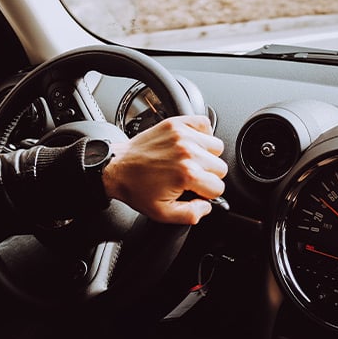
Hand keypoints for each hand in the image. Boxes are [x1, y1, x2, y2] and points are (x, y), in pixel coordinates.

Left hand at [103, 115, 227, 224]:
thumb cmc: (136, 188)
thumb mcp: (163, 213)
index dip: (206, 193)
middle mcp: (187, 152)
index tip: (194, 190)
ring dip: (207, 155)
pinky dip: (202, 134)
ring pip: (216, 146)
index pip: (218, 187)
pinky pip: (205, 124)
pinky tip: (191, 144)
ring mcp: (182, 135)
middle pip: (220, 167)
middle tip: (189, 177)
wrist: (117, 168)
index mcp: (186, 174)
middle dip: (207, 175)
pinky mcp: (176, 123)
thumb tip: (207, 207)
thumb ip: (191, 215)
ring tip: (189, 160)